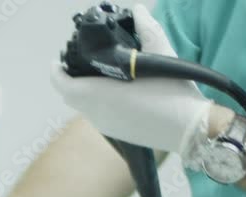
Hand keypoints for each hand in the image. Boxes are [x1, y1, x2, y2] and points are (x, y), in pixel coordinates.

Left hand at [51, 4, 212, 155]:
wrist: (189, 127)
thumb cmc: (170, 90)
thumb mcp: (160, 54)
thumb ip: (146, 29)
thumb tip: (138, 9)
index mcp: (97, 93)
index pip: (61, 83)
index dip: (57, 71)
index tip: (59, 60)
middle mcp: (95, 113)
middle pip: (70, 96)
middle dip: (70, 80)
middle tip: (80, 65)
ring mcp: (105, 126)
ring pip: (84, 108)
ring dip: (84, 93)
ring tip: (97, 76)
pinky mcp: (117, 134)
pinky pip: (97, 116)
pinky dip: (97, 104)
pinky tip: (115, 93)